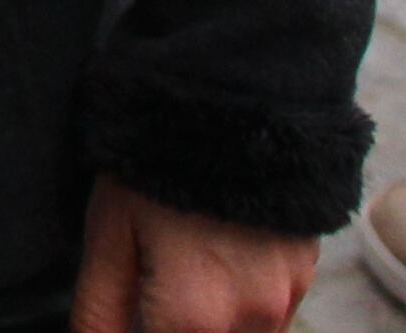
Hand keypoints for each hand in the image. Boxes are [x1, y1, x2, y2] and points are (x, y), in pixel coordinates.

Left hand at [73, 177, 317, 332]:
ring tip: (181, 263)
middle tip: (151, 282)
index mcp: (193, 318)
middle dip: (171, 324)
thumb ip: (99, 312)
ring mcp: (286, 300)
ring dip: (206, 322)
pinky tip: (213, 256)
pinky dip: (238, 305)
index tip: (132, 305)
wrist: (235, 97)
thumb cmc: (159, 163)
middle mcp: (250, 322)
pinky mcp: (305, 276)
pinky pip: (267, 315)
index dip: (135, 331)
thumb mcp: (110, 235)